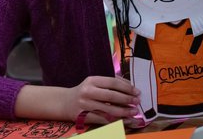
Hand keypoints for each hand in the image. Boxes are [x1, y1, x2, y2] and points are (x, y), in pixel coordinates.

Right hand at [14, 76, 140, 122]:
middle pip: (111, 96)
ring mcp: (85, 105)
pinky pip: (104, 120)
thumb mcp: (93, 83)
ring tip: (134, 112)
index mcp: (91, 80)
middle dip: (127, 99)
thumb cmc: (84, 91)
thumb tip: (129, 86)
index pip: (112, 82)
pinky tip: (125, 121)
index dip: (127, 87)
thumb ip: (109, 83)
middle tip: (137, 102)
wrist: (65, 102)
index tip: (137, 91)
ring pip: (109, 110)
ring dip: (124, 112)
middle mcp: (87, 91)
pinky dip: (116, 121)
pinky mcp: (85, 116)